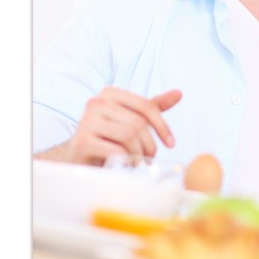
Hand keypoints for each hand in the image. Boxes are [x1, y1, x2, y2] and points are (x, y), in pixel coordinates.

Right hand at [59, 87, 181, 164]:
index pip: (146, 105)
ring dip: (139, 154)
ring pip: (129, 135)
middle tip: (149, 157)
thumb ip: (152, 107)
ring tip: (136, 161)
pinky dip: (126, 161)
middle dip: (149, 145)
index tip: (170, 143)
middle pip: (139, 123)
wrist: (79, 157)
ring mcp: (87, 121)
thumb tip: (178, 93)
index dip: (162, 126)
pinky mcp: (83, 141)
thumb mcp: (131, 119)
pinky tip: (125, 165)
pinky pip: (116, 151)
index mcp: (110, 93)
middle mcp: (96, 103)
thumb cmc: (108, 137)